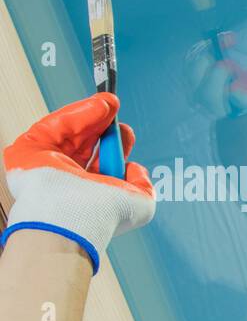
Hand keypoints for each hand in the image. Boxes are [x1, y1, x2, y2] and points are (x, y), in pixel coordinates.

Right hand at [2, 93, 154, 274]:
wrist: (75, 217)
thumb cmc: (103, 217)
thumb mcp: (140, 202)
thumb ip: (143, 184)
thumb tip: (134, 167)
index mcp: (88, 194)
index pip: (99, 163)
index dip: (113, 144)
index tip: (125, 130)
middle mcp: (66, 180)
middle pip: (83, 143)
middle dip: (101, 124)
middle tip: (116, 108)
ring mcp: (46, 165)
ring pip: (69, 132)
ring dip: (90, 114)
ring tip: (108, 103)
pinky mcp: (29, 152)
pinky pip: (54, 126)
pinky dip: (77, 114)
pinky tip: (97, 107)